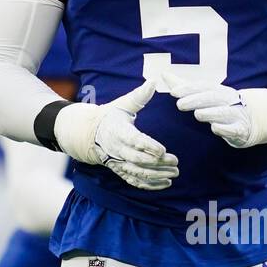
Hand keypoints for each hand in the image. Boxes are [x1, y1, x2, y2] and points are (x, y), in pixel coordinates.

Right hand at [53, 80, 178, 189]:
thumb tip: (154, 81)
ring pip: (139, 173)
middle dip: (157, 163)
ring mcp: (119, 163)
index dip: (148, 147)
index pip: (134, 141)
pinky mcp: (121, 171)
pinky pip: (135, 181)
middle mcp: (117, 150)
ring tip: (175, 173)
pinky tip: (166, 183)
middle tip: (176, 162)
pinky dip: (151, 185)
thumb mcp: (122, 104)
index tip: (163, 150)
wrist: (90, 135)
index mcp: (118, 132)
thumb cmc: (110, 117)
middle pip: (138, 160)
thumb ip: (139, 96)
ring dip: (157, 175)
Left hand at [166, 73, 266, 148]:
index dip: (189, 88)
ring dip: (211, 112)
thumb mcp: (206, 94)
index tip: (174, 93)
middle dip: (197, 100)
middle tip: (180, 104)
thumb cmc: (223, 106)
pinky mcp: (242, 129)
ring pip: (224, 112)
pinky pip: (234, 129)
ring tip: (198, 114)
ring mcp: (236, 114)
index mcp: (218, 90)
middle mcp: (228, 100)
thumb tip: (164, 74)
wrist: (255, 118)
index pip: (203, 87)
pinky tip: (215, 128)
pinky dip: (225, 128)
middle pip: (212, 97)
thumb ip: (185, 87)